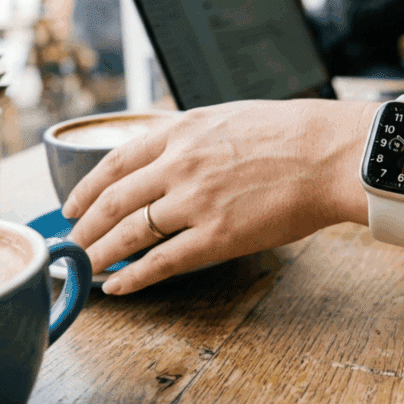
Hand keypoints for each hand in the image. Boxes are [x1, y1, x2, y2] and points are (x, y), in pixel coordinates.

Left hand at [60, 100, 372, 294]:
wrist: (330, 154)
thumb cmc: (294, 133)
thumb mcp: (230, 115)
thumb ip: (194, 134)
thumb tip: (172, 150)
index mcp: (182, 131)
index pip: (115, 161)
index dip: (87, 188)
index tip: (73, 205)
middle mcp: (180, 164)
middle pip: (114, 200)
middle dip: (86, 226)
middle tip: (73, 243)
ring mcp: (196, 201)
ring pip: (129, 232)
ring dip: (101, 254)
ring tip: (86, 268)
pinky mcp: (217, 236)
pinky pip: (162, 262)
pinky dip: (134, 277)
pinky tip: (120, 287)